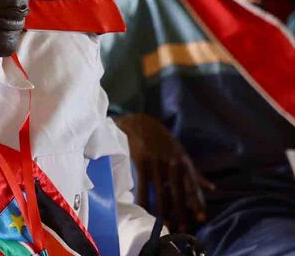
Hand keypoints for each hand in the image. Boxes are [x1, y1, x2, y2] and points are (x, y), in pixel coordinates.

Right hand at [117, 113, 213, 233]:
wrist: (141, 124)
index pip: (193, 186)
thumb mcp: (182, 154)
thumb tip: (212, 189)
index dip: (197, 203)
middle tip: (182, 228)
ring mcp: (157, 163)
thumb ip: (196, 174)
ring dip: (162, 210)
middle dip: (180, 212)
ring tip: (164, 224)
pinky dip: (143, 198)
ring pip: (160, 192)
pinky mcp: (142, 162)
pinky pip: (143, 185)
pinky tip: (143, 209)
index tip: (201, 218)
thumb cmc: (163, 141)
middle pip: (178, 193)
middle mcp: (173, 164)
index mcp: (184, 163)